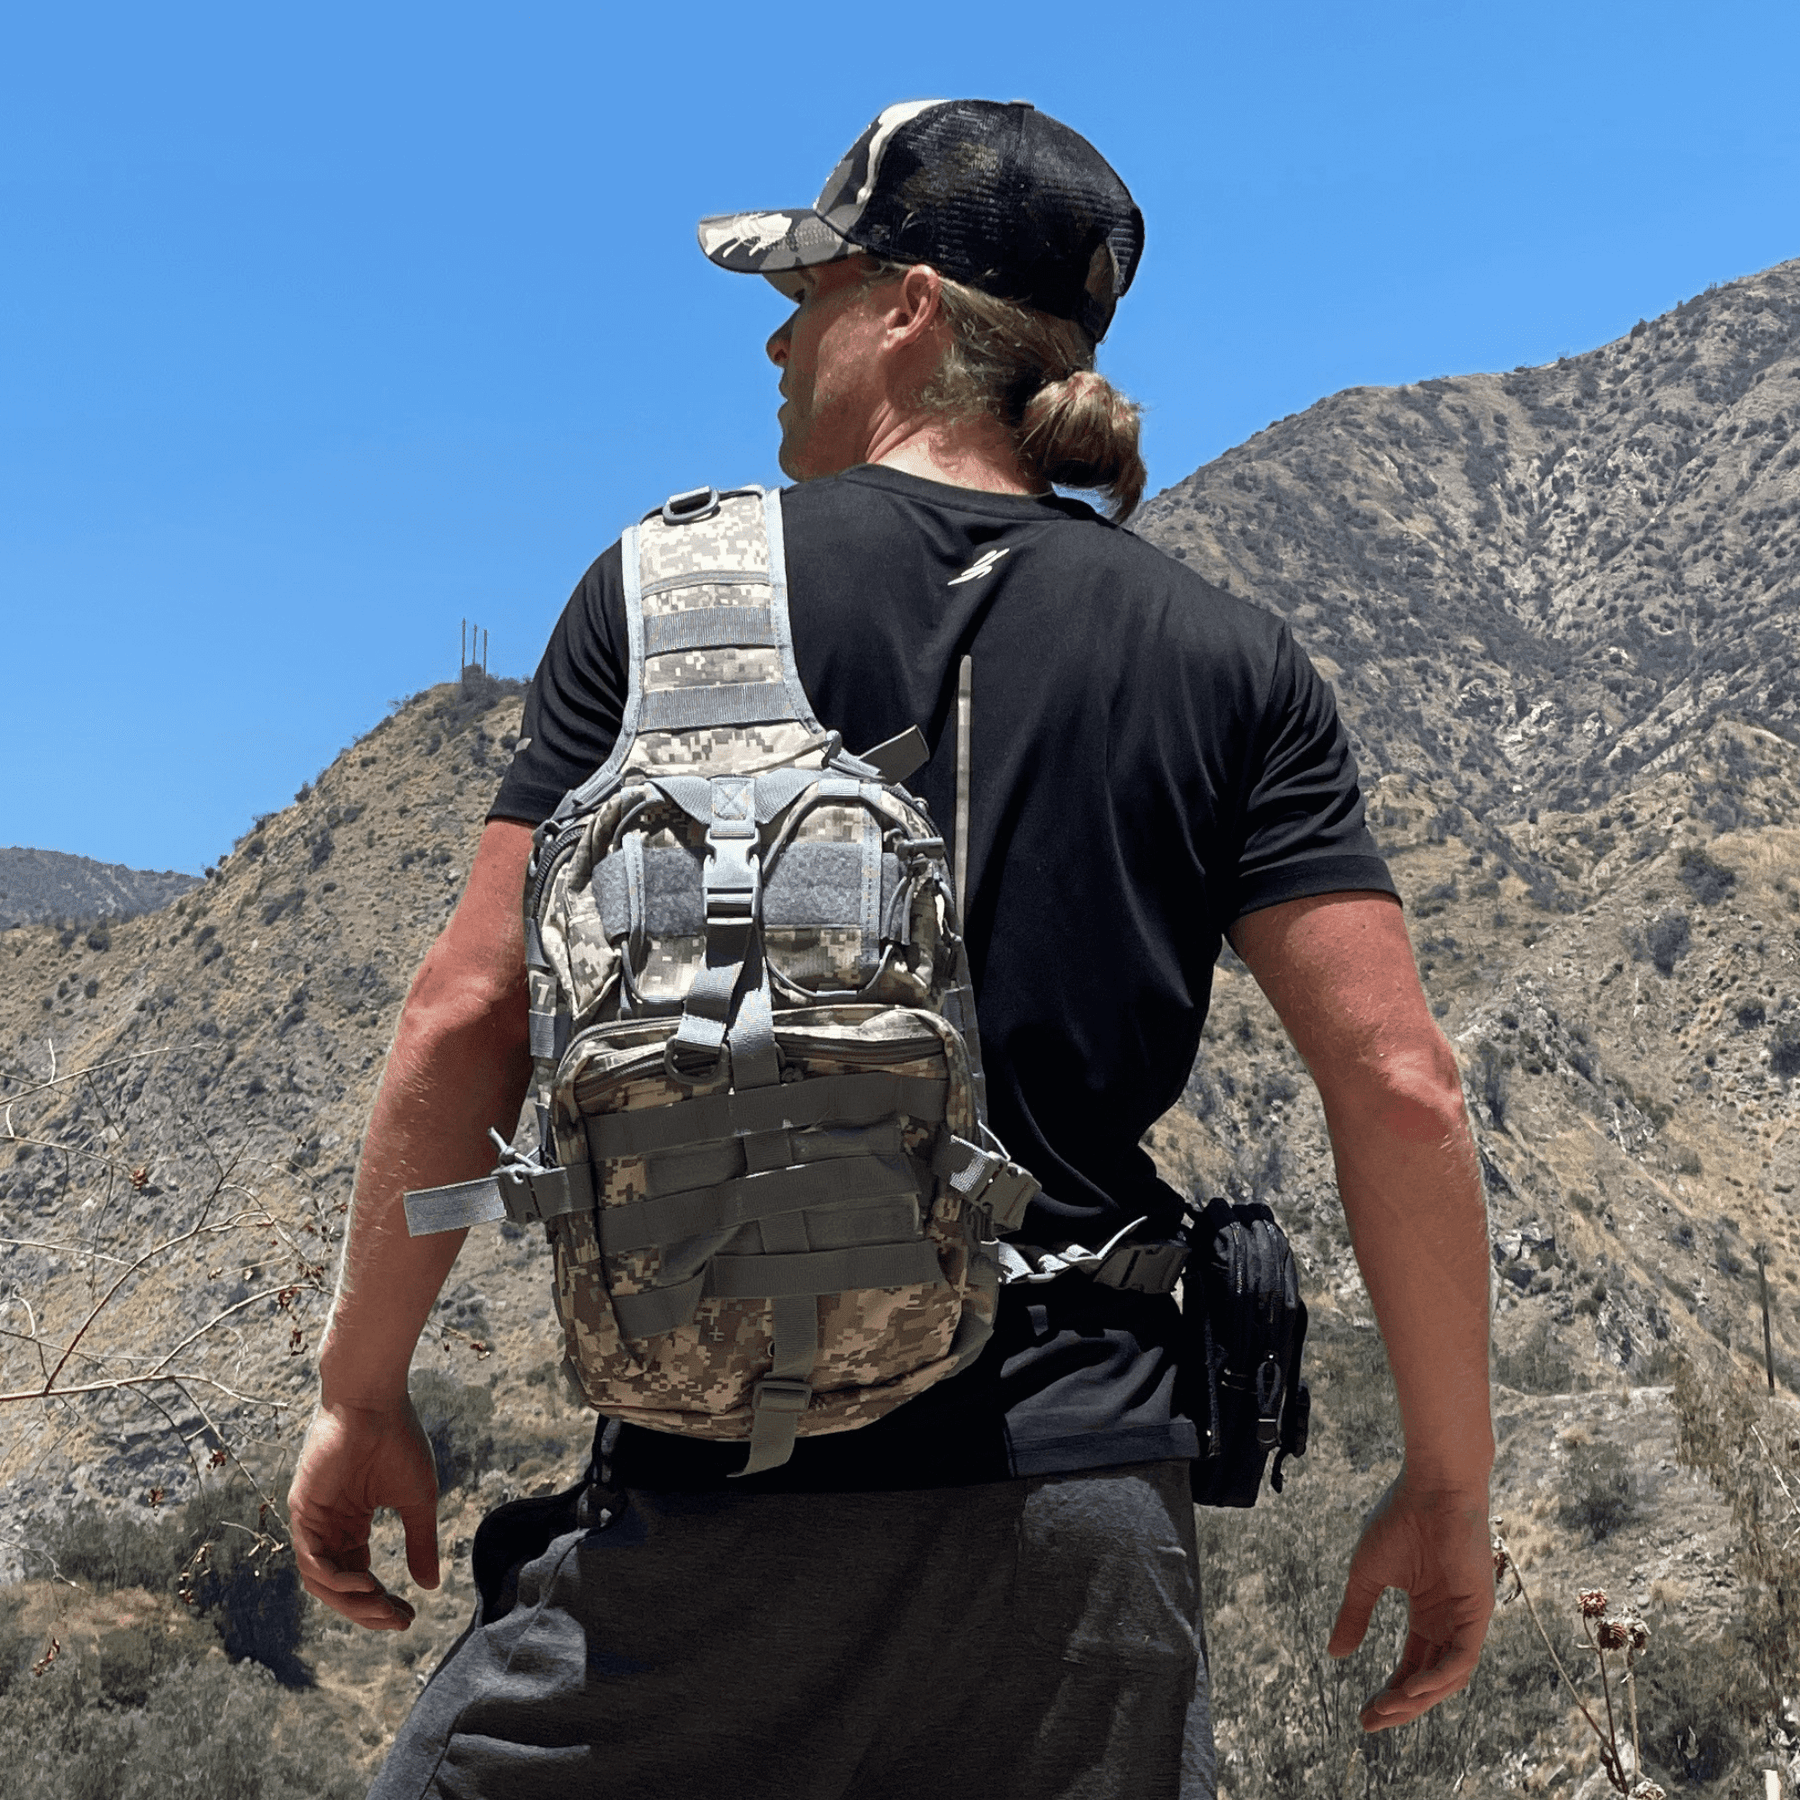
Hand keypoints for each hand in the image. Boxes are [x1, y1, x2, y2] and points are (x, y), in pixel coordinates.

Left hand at [288, 1397, 440, 1630]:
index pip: (359, 1576)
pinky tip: (365, 1585)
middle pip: (339, 1586)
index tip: (408, 1617)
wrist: (375, 1400)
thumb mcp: (417, 1500)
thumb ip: (420, 1543)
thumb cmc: (398, 1440)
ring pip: (321, 1580)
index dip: (381, 1602)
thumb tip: (430, 1587)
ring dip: (351, 1602)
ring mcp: (312, 1519)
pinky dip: (334, 1579)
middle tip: (397, 1622)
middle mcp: (328, 1526)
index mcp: (351, 1523)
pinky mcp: (302, 1509)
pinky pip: (311, 1558)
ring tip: (383, 1609)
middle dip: (367, 1611)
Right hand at [1327, 1470, 1493, 1730]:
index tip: (1363, 1713)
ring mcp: (1466, 1618)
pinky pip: (1461, 1659)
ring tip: (1385, 1709)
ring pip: (1447, 1677)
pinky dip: (1438, 1679)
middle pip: (1429, 1679)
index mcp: (1427, 1610)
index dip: (1389, 1691)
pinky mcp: (1478, 1611)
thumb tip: (1335, 1654)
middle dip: (1401, 1706)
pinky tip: (1411, 1688)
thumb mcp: (1367, 1575)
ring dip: (1417, 1699)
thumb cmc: (1399, 1519)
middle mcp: (1448, 1620)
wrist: (1431, 1486)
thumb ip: (1354, 1615)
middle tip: (1370, 1722)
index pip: (1411, 1664)